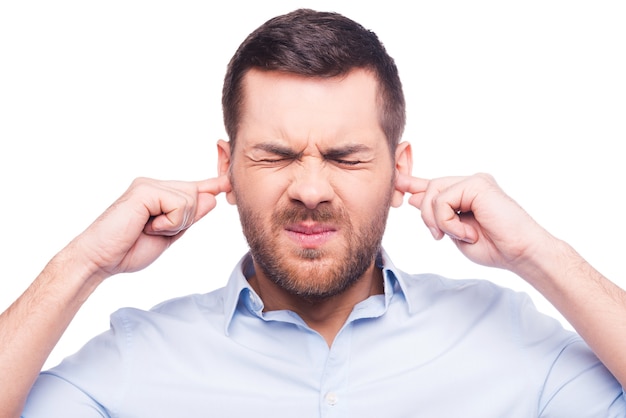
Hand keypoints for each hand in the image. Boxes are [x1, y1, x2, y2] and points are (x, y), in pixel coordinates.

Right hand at [67, 175, 230, 278]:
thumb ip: (190, 217)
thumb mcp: (170, 235)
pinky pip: (179, 204)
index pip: (192, 188)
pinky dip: (170, 222)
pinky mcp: (145, 190)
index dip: (213, 184)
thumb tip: (212, 199)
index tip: (230, 179)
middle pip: (197, 195)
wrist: (101, 260)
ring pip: (191, 199)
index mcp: (160, 195)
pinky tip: (148, 226)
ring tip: (150, 229)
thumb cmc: (129, 250)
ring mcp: (149, 185)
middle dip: (186, 220)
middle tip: (158, 231)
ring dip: (177, 223)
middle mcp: (154, 185)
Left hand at [395, 172, 553, 272]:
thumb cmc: (494, 248)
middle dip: (426, 216)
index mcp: (465, 195)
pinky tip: (468, 232)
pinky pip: (443, 200)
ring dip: (438, 221)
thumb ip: (436, 215)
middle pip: (429, 189)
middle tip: (439, 236)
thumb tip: (411, 198)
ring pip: (433, 194)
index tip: (396, 182)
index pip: (434, 185)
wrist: (521, 254)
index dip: (412, 184)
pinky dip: (448, 222)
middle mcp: (470, 184)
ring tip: (460, 235)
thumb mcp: (454, 232)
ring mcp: (474, 181)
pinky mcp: (477, 184)